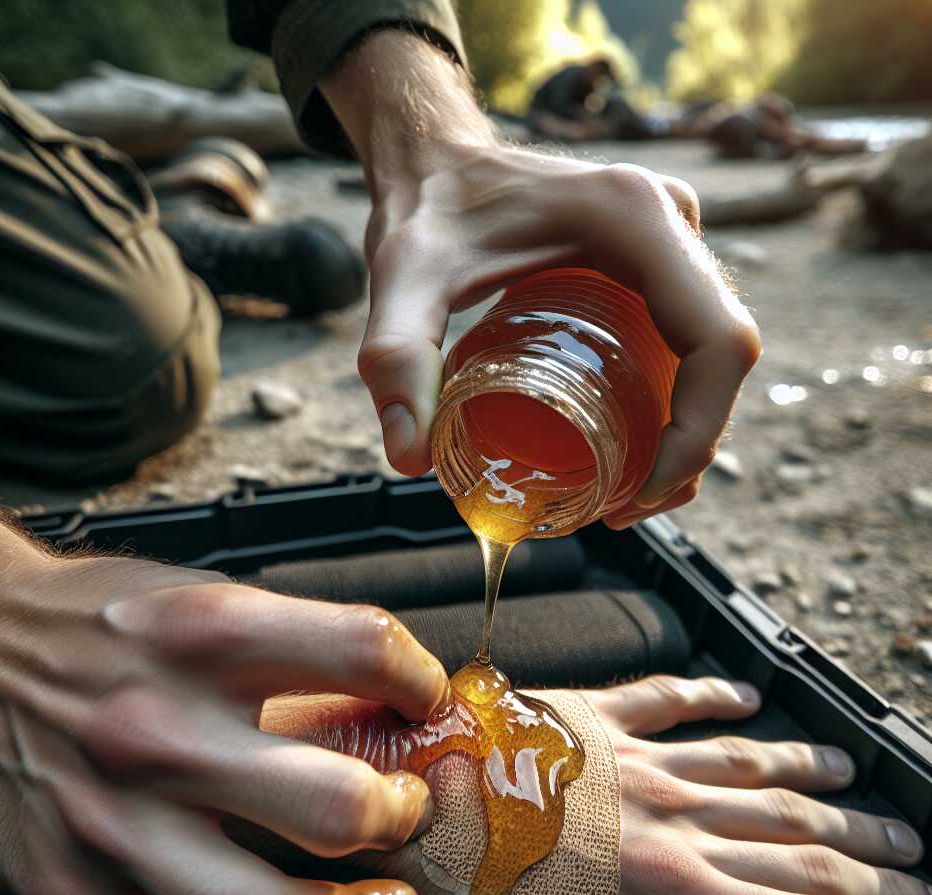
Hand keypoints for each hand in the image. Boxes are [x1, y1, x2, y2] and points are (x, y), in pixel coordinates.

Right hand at [0, 555, 450, 894]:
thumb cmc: (91, 620)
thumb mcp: (195, 599)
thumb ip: (290, 650)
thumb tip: (385, 707)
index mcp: (205, 631)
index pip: (365, 651)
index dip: (420, 681)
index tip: (425, 703)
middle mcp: (159, 726)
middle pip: (335, 806)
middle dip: (397, 820)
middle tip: (404, 816)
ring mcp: (108, 819)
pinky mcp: (64, 885)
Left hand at [261, 677, 931, 894]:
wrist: (389, 787)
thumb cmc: (442, 894)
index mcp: (663, 893)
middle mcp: (666, 815)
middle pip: (804, 849)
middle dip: (882, 879)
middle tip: (930, 889)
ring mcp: (630, 755)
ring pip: (754, 771)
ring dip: (823, 789)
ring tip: (871, 795)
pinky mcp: (587, 714)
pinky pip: (669, 698)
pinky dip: (718, 700)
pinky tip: (751, 699)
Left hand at [321, 31, 760, 526]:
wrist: (435, 160)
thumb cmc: (425, 210)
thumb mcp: (403, 280)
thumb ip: (395, 360)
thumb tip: (409, 461)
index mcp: (636, 218)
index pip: (716, 339)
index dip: (699, 430)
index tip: (640, 493)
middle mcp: (671, 222)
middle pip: (721, 355)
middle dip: (689, 446)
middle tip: (623, 511)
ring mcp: (670, 239)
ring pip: (711, 351)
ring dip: (688, 432)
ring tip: (625, 497)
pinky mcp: (655, 258)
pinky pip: (688, 337)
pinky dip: (675, 401)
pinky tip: (632, 449)